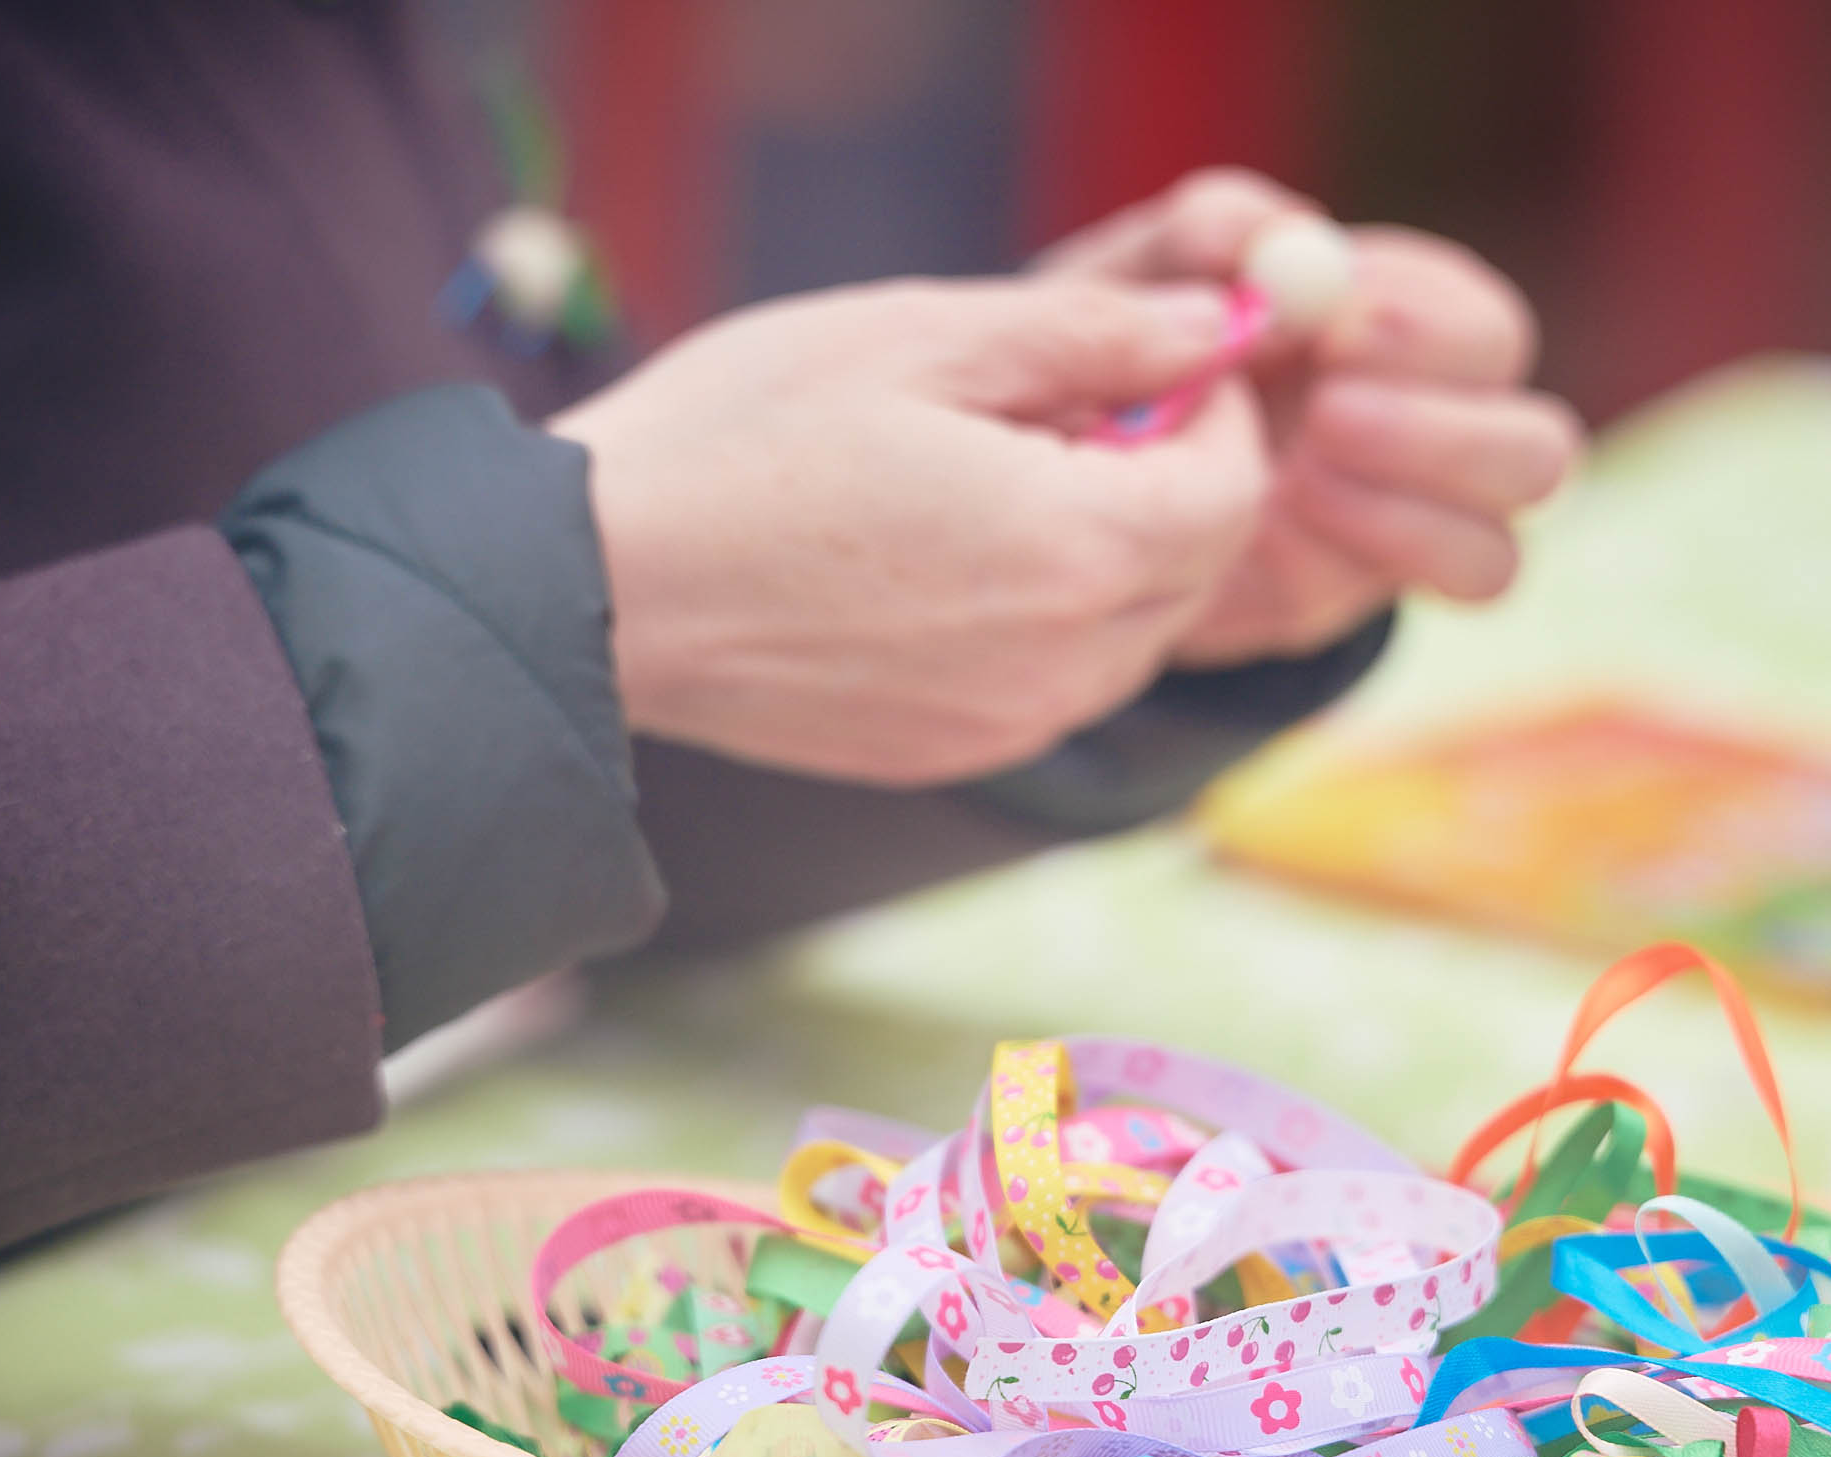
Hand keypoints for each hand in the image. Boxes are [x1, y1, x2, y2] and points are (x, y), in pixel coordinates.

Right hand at [552, 276, 1265, 785]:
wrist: (598, 590)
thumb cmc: (740, 441)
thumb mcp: (921, 338)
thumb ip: (1092, 335)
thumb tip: (1213, 329)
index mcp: (1073, 549)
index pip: (1232, 490)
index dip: (1218, 411)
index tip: (1164, 359)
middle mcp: (1065, 663)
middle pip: (1200, 570)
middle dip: (1173, 481)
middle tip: (1072, 405)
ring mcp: (1011, 724)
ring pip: (1136, 633)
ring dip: (1113, 552)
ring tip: (994, 476)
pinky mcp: (954, 753)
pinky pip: (1058, 682)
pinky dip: (1048, 616)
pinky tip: (946, 555)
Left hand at [1039, 169, 1582, 664]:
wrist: (1075, 461)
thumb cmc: (1133, 336)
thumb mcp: (1147, 274)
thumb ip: (1202, 236)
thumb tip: (1266, 233)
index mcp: (1416, 330)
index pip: (1485, 332)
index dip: (1427, 331)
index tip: (1335, 325)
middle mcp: (1446, 433)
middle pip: (1536, 451)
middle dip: (1439, 434)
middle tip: (1327, 411)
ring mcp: (1415, 529)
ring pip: (1497, 548)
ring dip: (1407, 515)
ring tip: (1295, 479)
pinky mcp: (1358, 591)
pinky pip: (1422, 602)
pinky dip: (1362, 563)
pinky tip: (1271, 529)